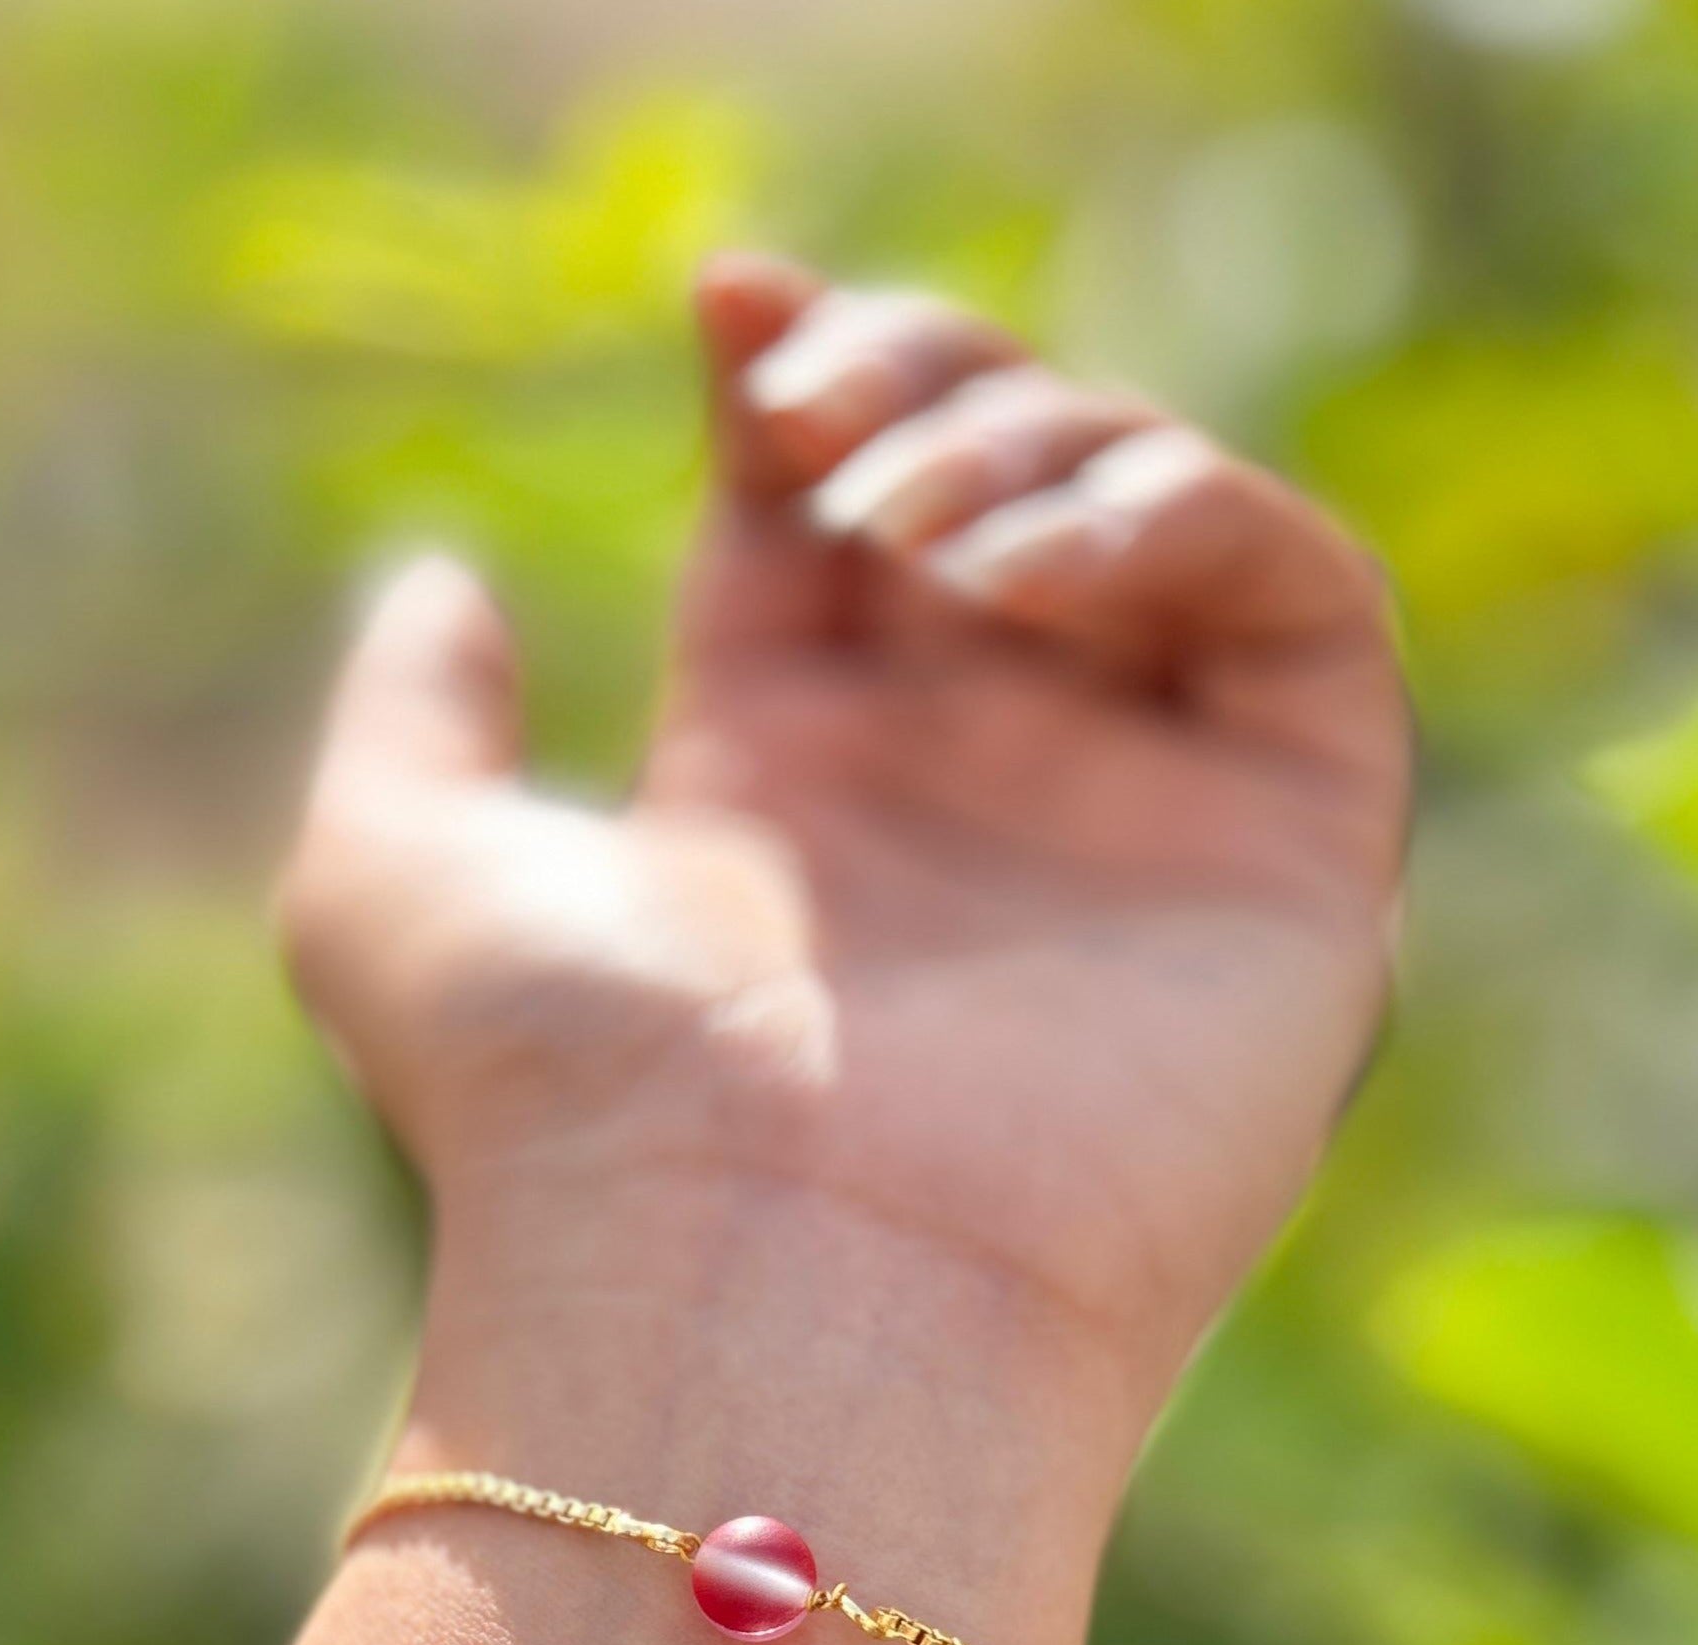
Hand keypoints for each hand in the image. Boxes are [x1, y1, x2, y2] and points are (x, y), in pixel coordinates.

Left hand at [280, 253, 1408, 1431]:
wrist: (750, 1282)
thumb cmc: (562, 1109)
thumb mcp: (395, 880)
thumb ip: (408, 718)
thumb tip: (442, 576)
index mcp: (782, 784)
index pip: (830, 513)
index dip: (798, 378)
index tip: (728, 309)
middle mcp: (965, 794)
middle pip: (992, 472)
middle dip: (915, 376)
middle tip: (807, 416)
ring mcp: (1131, 820)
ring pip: (1154, 508)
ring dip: (1035, 438)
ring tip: (902, 526)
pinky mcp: (1289, 858)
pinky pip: (1303, 600)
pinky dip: (1188, 515)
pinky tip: (1030, 576)